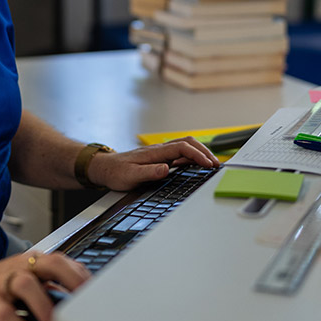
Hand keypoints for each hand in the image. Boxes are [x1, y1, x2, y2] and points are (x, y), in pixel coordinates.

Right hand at [0, 251, 89, 320]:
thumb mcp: (25, 279)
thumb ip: (49, 286)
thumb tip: (78, 303)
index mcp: (33, 262)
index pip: (64, 262)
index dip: (83, 277)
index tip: (97, 294)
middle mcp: (20, 268)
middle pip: (51, 263)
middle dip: (72, 279)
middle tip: (83, 302)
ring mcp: (2, 283)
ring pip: (26, 284)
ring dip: (44, 305)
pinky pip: (3, 312)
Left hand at [87, 137, 219, 191]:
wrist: (105, 168)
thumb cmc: (116, 173)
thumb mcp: (131, 177)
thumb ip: (149, 173)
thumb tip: (166, 169)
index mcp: (155, 153)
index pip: (182, 148)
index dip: (197, 155)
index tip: (208, 164)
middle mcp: (160, 149)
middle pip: (188, 143)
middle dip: (204, 151)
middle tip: (216, 164)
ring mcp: (160, 152)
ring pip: (185, 146)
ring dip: (200, 152)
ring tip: (211, 164)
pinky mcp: (160, 157)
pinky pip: (180, 152)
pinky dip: (193, 156)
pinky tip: (197, 165)